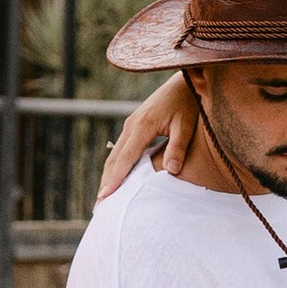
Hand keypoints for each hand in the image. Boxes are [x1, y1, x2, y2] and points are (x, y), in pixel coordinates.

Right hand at [95, 77, 194, 198]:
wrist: (185, 81)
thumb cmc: (188, 102)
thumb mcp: (186, 124)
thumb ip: (178, 147)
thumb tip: (171, 171)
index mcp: (142, 125)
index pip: (125, 158)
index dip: (115, 179)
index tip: (105, 197)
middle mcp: (131, 125)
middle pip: (113, 159)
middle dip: (105, 183)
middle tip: (98, 207)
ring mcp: (130, 126)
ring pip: (114, 156)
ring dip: (107, 177)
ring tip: (102, 199)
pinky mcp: (134, 127)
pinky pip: (120, 151)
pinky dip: (115, 168)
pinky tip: (114, 181)